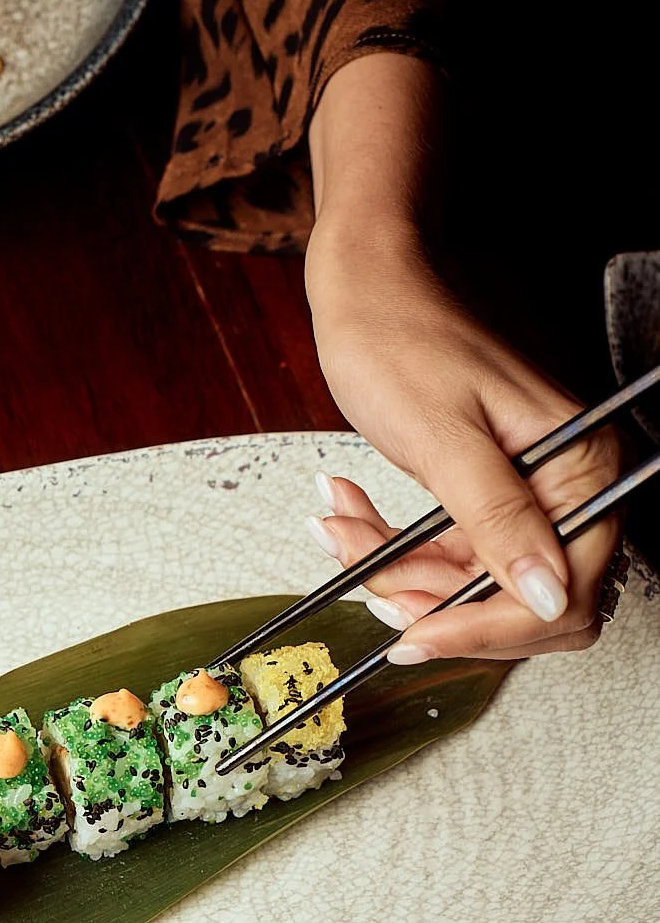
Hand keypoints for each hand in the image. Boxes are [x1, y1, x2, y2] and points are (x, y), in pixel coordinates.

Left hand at [305, 245, 620, 663]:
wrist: (367, 286)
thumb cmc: (402, 337)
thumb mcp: (444, 436)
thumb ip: (498, 519)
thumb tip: (549, 593)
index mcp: (581, 464)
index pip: (562, 590)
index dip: (489, 626)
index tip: (417, 636)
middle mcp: (568, 483)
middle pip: (521, 599)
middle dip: (437, 601)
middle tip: (373, 584)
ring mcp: (526, 491)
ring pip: (470, 582)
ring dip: (397, 571)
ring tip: (339, 528)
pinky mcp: (483, 493)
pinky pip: (445, 552)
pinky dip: (391, 547)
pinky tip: (346, 516)